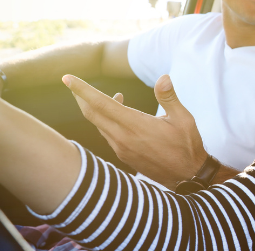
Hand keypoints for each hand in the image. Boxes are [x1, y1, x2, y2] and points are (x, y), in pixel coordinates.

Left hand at [64, 74, 206, 188]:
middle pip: (92, 114)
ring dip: (95, 108)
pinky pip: (106, 134)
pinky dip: (105, 120)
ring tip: (107, 96)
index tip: (67, 78)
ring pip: (99, 124)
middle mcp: (123, 138)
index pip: (101, 103)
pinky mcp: (123, 155)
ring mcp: (121, 148)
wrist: (187, 177)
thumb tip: (163, 77)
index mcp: (136, 125)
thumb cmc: (187, 146)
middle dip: (80, 96)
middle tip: (73, 83)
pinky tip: (118, 115)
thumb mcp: (183, 119)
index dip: (82, 89)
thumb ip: (169, 97)